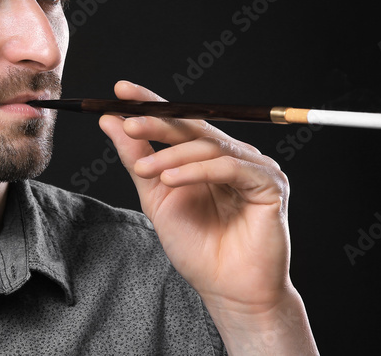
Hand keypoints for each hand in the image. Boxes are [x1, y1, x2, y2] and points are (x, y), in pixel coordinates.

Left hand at [97, 80, 292, 313]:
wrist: (227, 289)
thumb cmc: (197, 247)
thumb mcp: (156, 197)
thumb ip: (136, 158)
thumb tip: (110, 121)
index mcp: (206, 156)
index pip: (178, 121)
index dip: (151, 102)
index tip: (119, 90)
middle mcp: (232, 155)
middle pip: (193, 126)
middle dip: (157, 120)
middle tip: (127, 122)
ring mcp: (253, 167)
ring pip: (207, 145)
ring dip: (171, 154)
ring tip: (144, 170)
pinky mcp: (270, 184)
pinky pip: (229, 166)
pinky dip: (197, 171)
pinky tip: (172, 180)